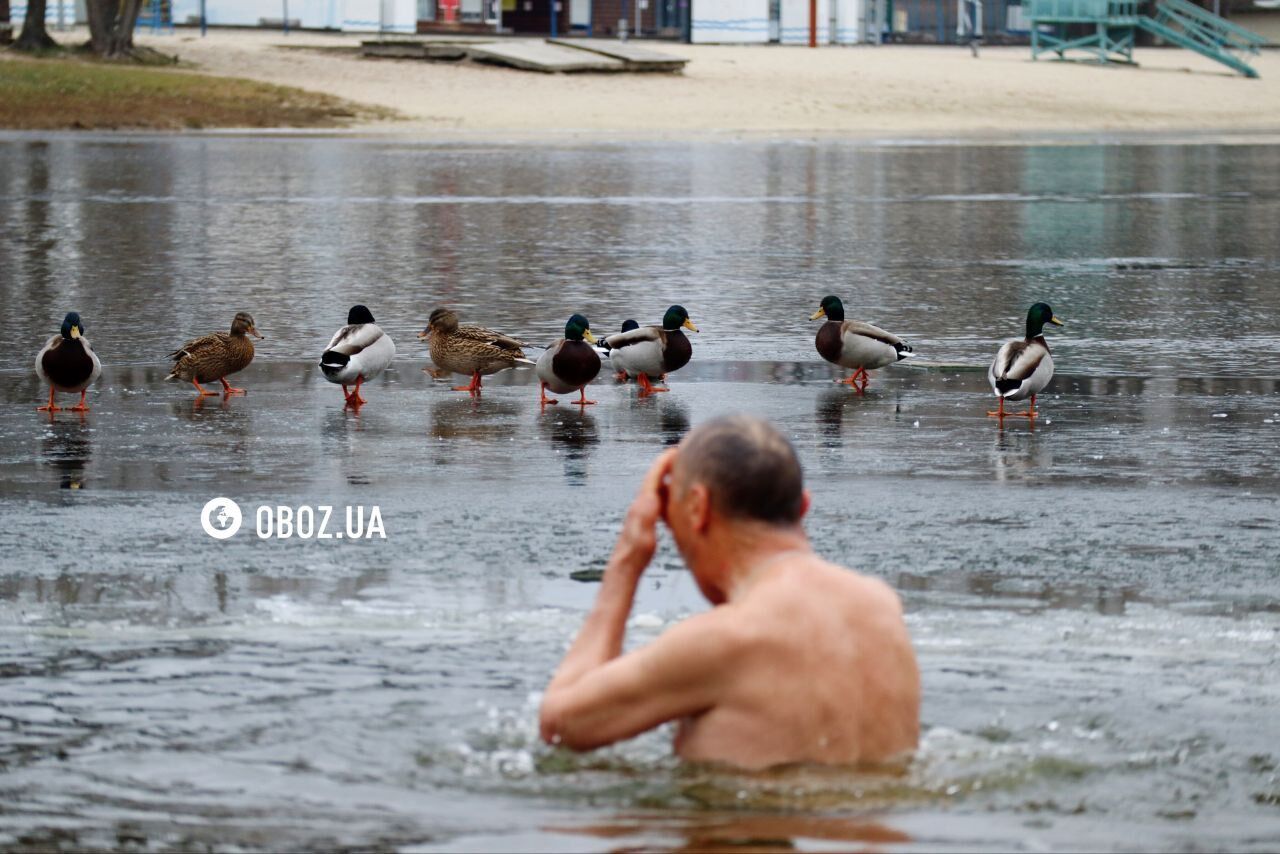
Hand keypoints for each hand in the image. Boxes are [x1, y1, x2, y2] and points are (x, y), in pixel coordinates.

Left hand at [609, 448, 677, 579]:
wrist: (624, 568)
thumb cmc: (634, 555)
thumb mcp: (642, 536)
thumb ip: (645, 517)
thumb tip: (651, 496)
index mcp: (641, 506)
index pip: (653, 478)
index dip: (664, 463)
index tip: (675, 451)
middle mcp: (640, 506)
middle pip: (654, 480)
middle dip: (667, 467)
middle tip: (682, 456)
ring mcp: (642, 513)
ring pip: (656, 490)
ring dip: (668, 480)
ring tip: (682, 473)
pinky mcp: (644, 522)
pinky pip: (658, 502)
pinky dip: (667, 495)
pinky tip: (674, 500)